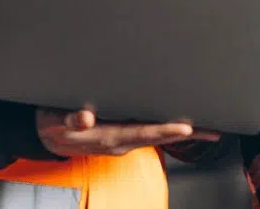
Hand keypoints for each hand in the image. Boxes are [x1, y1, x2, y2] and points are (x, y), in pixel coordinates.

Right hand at [36, 108, 199, 157]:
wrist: (47, 135)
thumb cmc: (53, 123)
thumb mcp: (54, 119)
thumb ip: (70, 119)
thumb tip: (85, 117)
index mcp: (107, 136)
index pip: (142, 133)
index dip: (164, 131)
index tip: (185, 128)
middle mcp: (121, 141)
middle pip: (158, 136)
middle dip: (186, 133)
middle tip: (212, 130)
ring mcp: (124, 140)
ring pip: (158, 135)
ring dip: (183, 132)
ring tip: (209, 128)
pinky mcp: (124, 135)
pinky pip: (152, 133)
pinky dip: (170, 129)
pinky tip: (186, 125)